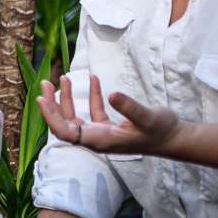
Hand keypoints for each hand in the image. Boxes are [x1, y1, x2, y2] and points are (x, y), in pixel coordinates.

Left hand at [38, 73, 182, 155]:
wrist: (177, 139)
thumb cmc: (162, 130)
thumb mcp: (147, 116)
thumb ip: (129, 107)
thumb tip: (112, 94)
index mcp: (101, 140)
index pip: (66, 132)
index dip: (50, 117)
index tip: (40, 98)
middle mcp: (98, 139)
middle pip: (65, 124)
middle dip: (52, 104)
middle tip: (44, 83)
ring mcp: (104, 134)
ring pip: (77, 118)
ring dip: (67, 99)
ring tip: (62, 78)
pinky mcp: (112, 128)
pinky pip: (94, 113)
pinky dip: (91, 97)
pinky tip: (93, 80)